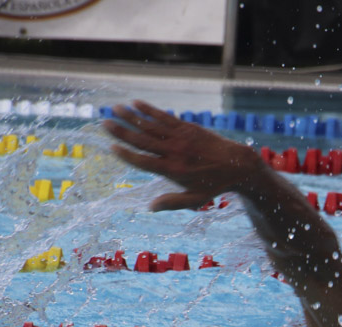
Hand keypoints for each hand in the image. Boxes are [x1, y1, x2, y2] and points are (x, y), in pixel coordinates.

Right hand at [102, 100, 262, 210]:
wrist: (238, 164)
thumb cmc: (215, 185)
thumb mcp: (195, 200)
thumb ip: (172, 203)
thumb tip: (150, 207)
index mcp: (173, 171)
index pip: (144, 161)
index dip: (126, 154)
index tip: (111, 147)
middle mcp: (174, 152)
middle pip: (142, 140)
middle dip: (122, 131)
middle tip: (104, 123)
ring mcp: (181, 138)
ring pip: (151, 125)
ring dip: (131, 116)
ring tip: (114, 108)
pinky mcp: (188, 127)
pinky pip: (165, 117)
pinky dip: (150, 110)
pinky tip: (136, 103)